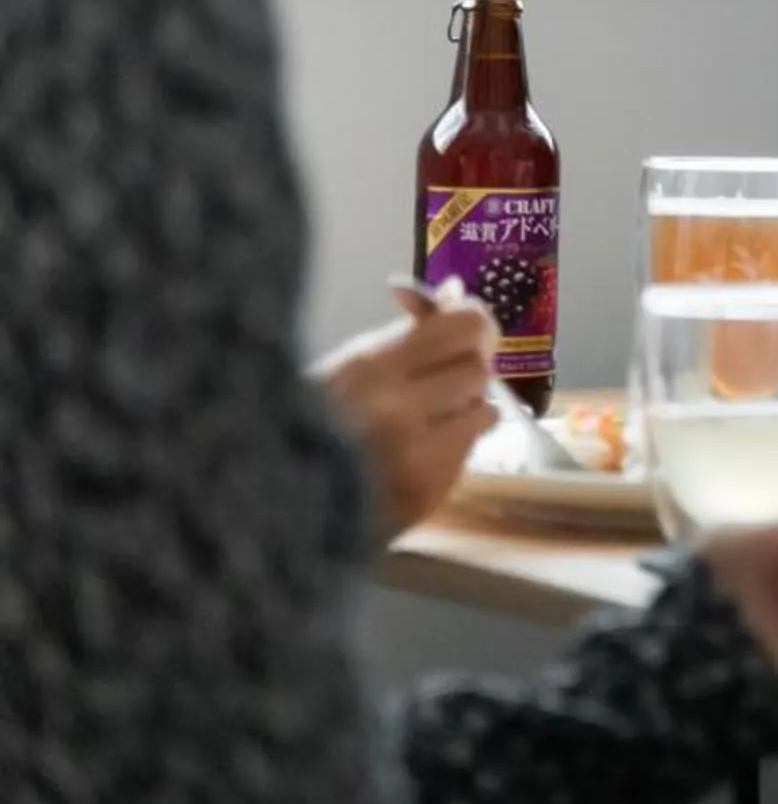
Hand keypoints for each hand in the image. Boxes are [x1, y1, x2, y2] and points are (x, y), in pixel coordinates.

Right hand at [312, 287, 497, 538]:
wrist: (269, 513)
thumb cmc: (298, 428)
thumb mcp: (342, 369)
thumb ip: (402, 333)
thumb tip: (454, 290)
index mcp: (365, 367)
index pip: (463, 326)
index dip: (471, 323)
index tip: (464, 329)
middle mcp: (397, 408)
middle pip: (477, 367)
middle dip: (463, 370)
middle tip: (439, 380)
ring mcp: (416, 455)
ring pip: (482, 409)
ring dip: (463, 410)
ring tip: (427, 419)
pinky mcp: (428, 491)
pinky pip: (469, 450)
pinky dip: (454, 445)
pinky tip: (418, 451)